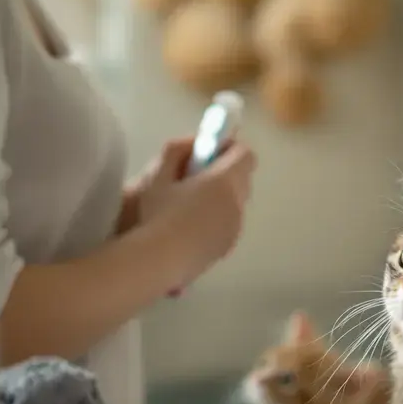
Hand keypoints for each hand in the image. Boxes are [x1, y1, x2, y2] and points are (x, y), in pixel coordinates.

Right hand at [133, 137, 255, 286]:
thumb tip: (194, 142)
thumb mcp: (158, 174)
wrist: (158, 261)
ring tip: (187, 207)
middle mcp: (237, 204)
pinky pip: (228, 224)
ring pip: (235, 203)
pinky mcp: (228, 247)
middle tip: (194, 177)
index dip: (229, 148)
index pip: (246, 154)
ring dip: (220, 198)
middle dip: (224, 173)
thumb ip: (178, 150)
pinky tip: (189, 229)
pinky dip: (216, 219)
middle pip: (242, 178)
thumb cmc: (156, 214)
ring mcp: (235, 228)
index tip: (208, 151)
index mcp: (225, 181)